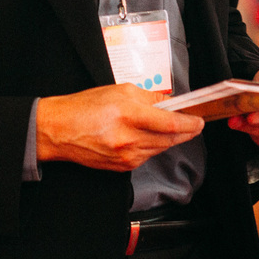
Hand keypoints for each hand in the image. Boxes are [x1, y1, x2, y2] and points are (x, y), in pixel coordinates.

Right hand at [37, 84, 203, 170]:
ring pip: (160, 148)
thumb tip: (170, 103)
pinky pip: (147, 156)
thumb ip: (149, 97)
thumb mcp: (119, 90)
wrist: (59, 130)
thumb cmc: (85, 107)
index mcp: (127, 114)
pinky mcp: (122, 167)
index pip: (169, 122)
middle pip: (169, 138)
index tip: (199, 121)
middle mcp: (127, 138)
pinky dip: (152, 146)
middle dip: (185, 131)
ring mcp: (125, 156)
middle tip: (193, 124)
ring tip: (170, 127)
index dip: (189, 123)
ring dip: (168, 139)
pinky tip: (147, 137)